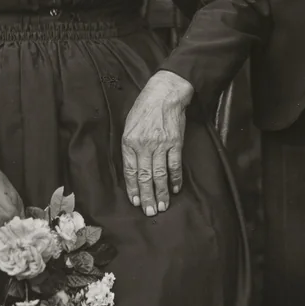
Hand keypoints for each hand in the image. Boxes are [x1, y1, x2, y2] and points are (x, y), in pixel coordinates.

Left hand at [122, 70, 193, 215]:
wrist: (164, 93)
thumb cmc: (144, 108)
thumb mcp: (129, 125)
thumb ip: (129, 146)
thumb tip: (132, 168)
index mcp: (129, 141)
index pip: (130, 171)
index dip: (133, 188)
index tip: (135, 202)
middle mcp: (144, 145)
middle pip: (144, 177)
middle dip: (146, 197)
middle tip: (149, 212)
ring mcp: (160, 144)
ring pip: (159, 174)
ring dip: (161, 192)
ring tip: (162, 206)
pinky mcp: (175, 142)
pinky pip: (175, 165)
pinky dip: (175, 178)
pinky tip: (175, 189)